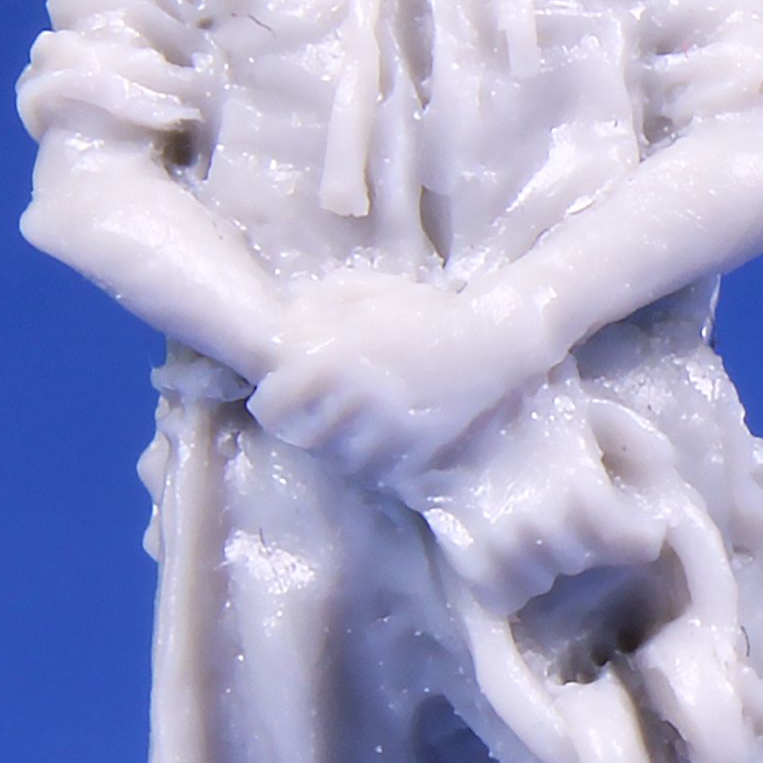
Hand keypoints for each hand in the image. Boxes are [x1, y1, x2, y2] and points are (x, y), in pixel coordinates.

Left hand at [250, 266, 552, 492]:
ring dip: (339, 443)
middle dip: (307, 421)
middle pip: (301, 437)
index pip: (270, 408)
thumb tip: (282, 323)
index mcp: (328, 365)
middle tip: (324, 405)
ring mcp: (381, 439)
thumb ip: (314, 305)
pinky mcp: (409, 461)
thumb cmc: (425, 313)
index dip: (274, 399)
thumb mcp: (363, 291)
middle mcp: (349, 407)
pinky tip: (385, 433)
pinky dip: (373, 457)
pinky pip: (373, 471)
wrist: (492, 345)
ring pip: (336, 458)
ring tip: (358, 418)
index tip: (285, 392)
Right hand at [413, 385, 670, 615]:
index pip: (637, 543)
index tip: (633, 521)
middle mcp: (544, 523)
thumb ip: (633, 436)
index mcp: (582, 485)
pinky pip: (498, 595)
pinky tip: (501, 552)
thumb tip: (669, 470)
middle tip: (569, 512)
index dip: (637, 532)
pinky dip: (503, 583)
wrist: (428, 396)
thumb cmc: (516, 398)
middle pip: (585, 561)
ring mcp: (502, 545)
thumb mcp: (587, 403)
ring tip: (530, 529)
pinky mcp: (463, 558)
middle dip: (586, 541)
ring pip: (541, 582)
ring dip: (542, 562)